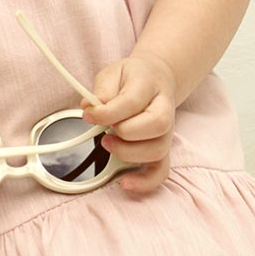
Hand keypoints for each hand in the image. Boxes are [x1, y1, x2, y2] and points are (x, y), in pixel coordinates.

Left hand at [79, 50, 176, 195]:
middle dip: (123, 132)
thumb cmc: (132, 79)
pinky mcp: (162, 149)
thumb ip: (102, 89)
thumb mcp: (113, 73)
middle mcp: (164, 110)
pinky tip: (125, 182)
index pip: (132, 101)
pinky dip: (144, 182)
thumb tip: (90, 107)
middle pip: (155, 125)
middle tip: (104, 130)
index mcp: (150, 85)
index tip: (89, 114)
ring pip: (157, 150)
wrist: (155, 80)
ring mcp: (166, 133)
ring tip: (108, 144)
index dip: (107, 112)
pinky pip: (160, 171)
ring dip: (127, 153)